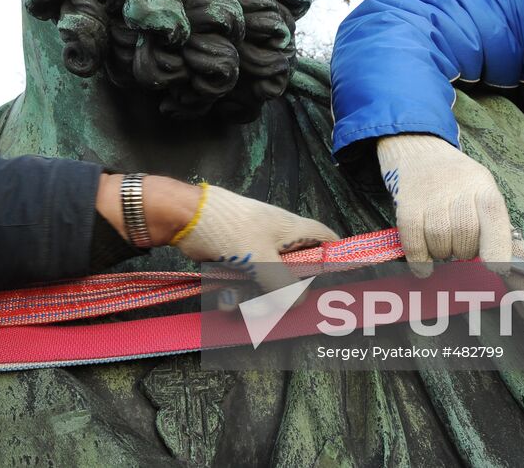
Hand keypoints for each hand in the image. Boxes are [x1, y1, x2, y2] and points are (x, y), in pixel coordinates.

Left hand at [169, 185, 339, 291]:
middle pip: (292, 272)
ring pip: (264, 283)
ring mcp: (253, 249)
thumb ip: (284, 286)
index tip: (338, 273)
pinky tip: (223, 300)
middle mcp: (275, 240)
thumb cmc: (230, 229)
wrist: (185, 217)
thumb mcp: (261, 260)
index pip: (323, 237)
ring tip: (236, 303)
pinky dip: (234, 292)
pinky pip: (242, 282)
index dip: (333, 252)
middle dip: (281, 294)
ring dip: (252, 298)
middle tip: (269, 306)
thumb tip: (299, 302)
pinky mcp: (233, 258)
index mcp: (290, 230)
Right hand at [376, 134, 511, 275]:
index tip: (495, 269)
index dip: (496, 247)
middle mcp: (459, 188)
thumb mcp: (480, 189)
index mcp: (483, 186)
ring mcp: (430, 194)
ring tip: (441, 248)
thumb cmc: (455, 178)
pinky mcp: (407, 203)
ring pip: (440, 239)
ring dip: (442, 253)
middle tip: (459, 248)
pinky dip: (419, 258)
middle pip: (465, 234)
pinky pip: (414, 239)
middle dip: (464, 251)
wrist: (417, 148)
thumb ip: (492, 223)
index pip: (494, 219)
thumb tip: (506, 262)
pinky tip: (423, 266)